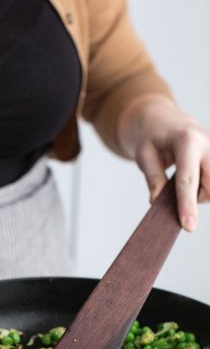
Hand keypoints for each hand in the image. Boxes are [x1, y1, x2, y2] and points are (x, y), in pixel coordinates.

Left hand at [117, 95, 209, 230]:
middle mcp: (209, 142)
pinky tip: (196, 175)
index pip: (187, 180)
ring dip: (200, 192)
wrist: (166, 121)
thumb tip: (157, 202)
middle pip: (209, 188)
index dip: (187, 205)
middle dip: (194, 197)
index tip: (189, 227)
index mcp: (187, 140)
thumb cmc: (153, 138)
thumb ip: (153, 179)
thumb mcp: (144, 156)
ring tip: (186, 177)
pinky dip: (206, 186)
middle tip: (175, 186)